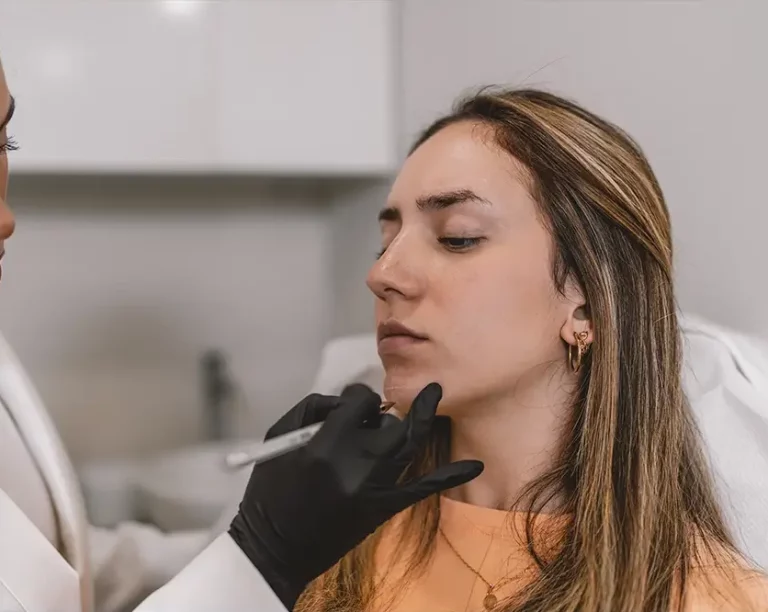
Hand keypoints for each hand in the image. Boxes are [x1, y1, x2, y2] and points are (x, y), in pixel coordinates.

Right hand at [229, 382, 482, 608]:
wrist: (275, 548)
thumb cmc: (269, 490)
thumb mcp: (278, 437)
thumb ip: (314, 408)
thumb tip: (347, 399)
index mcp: (325, 446)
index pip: (360, 401)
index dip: (356, 397)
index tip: (349, 405)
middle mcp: (356, 465)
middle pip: (388, 422)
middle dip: (377, 415)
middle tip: (364, 421)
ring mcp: (374, 489)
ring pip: (407, 443)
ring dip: (409, 426)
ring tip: (429, 402)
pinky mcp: (383, 509)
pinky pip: (422, 488)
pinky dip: (450, 474)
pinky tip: (475, 465)